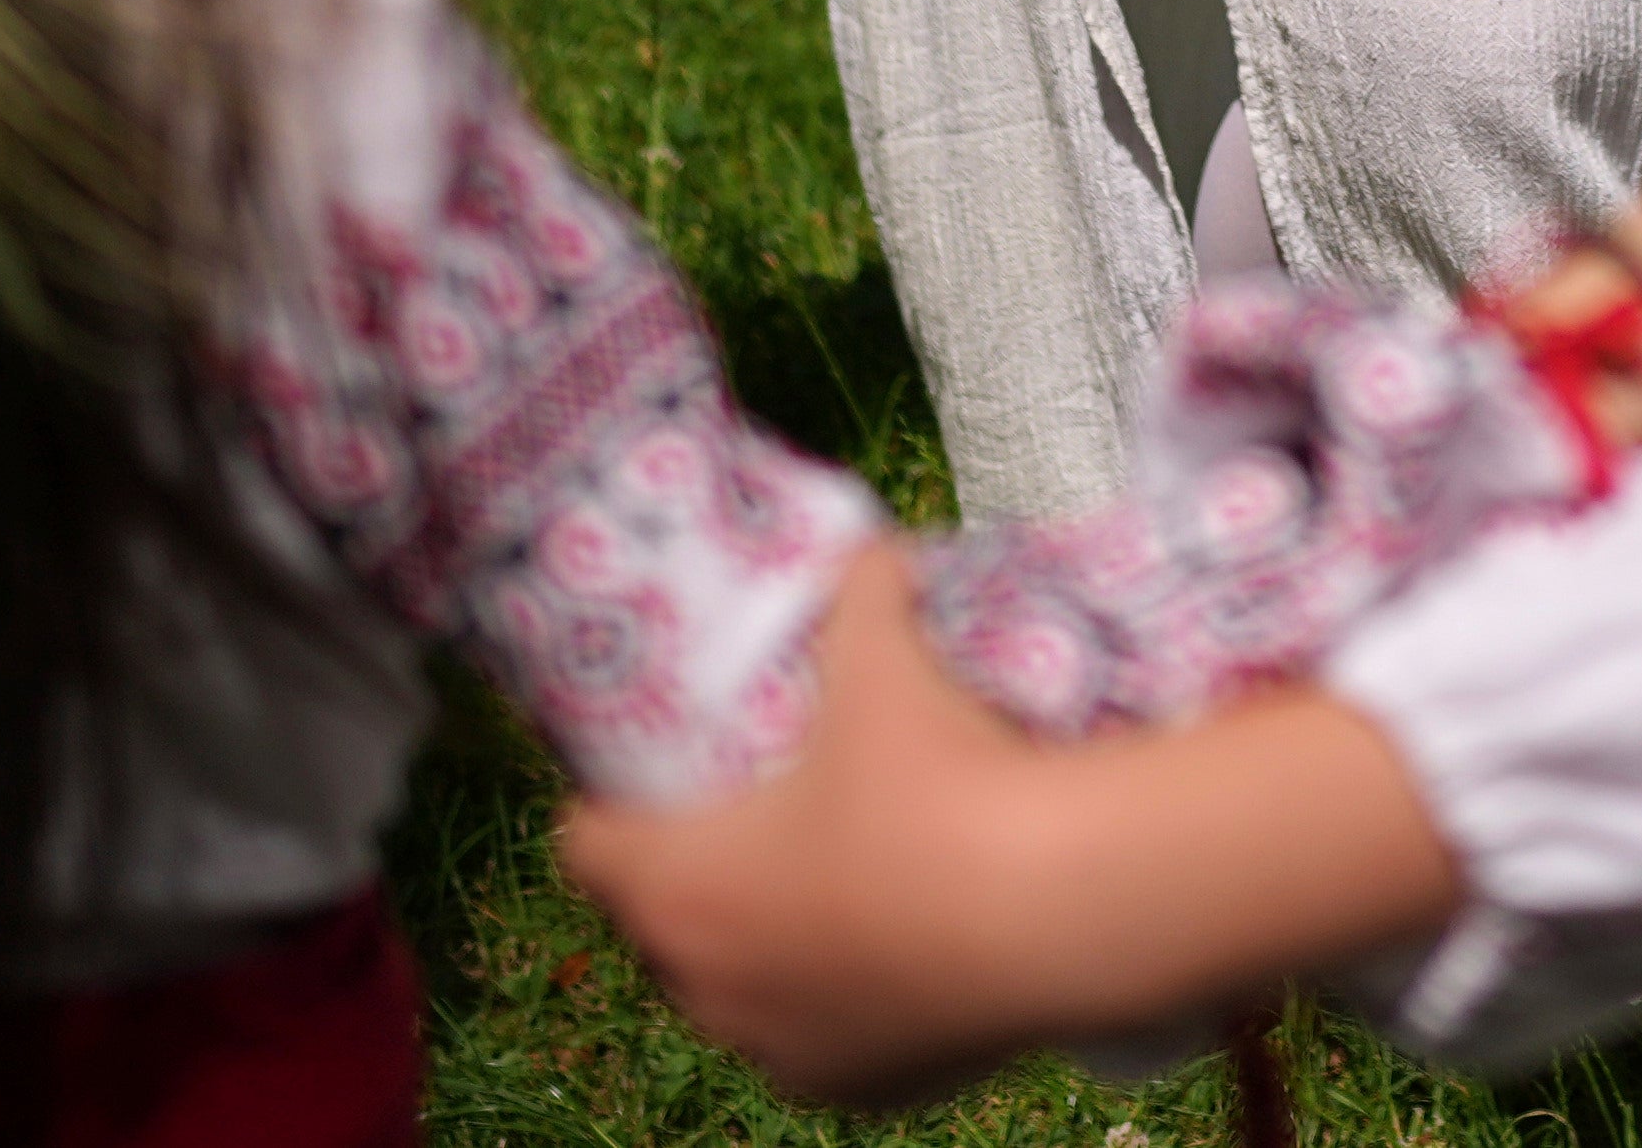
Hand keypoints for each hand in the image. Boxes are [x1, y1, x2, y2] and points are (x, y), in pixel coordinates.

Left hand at [563, 550, 1459, 1103]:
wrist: (1058, 912)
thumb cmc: (937, 785)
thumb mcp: (887, 663)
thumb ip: (860, 592)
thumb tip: (871, 549)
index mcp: (679, 888)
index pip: (583, 848)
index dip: (604, 806)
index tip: (644, 776)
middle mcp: (708, 989)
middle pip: (656, 929)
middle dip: (685, 880)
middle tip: (745, 818)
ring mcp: (782, 1052)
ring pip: (735, 997)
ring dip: (758, 949)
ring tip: (825, 884)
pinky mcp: (858, 1092)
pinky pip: (817, 1043)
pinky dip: (834, 1002)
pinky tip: (889, 947)